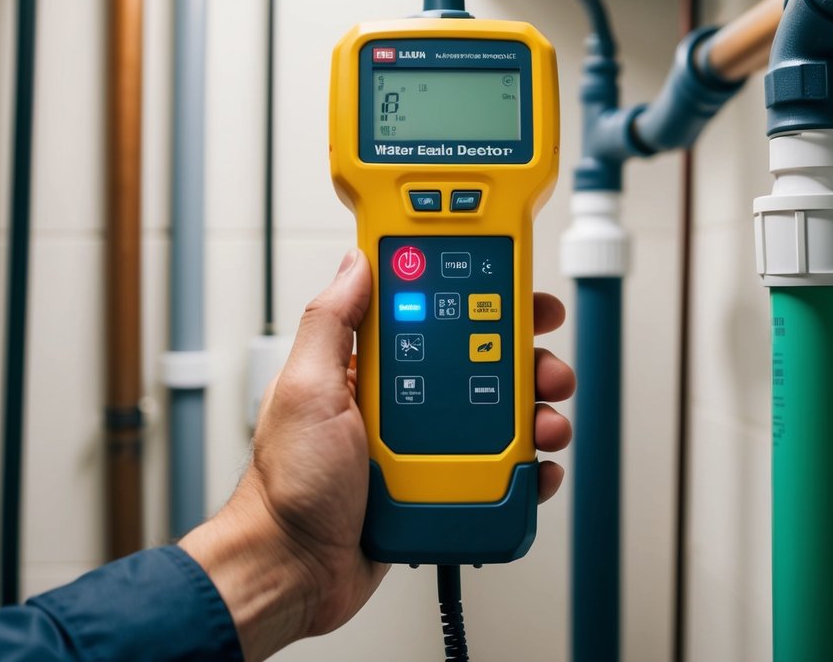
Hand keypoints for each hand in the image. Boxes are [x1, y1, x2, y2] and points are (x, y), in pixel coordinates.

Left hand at [180, 250, 575, 660]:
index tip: (516, 294)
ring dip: (533, 413)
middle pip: (480, 365)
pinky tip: (536, 467)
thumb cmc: (288, 486)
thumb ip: (332, 322)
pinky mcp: (442, 486)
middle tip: (545, 365)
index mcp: (371, 368)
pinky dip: (525, 468)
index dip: (479, 301)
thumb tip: (357, 262)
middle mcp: (403, 401)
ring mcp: (425, 445)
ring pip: (498, 417)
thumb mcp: (306, 388)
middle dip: (523, 359)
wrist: (294, 570)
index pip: (435, 317)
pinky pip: (496, 471)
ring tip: (545, 423)